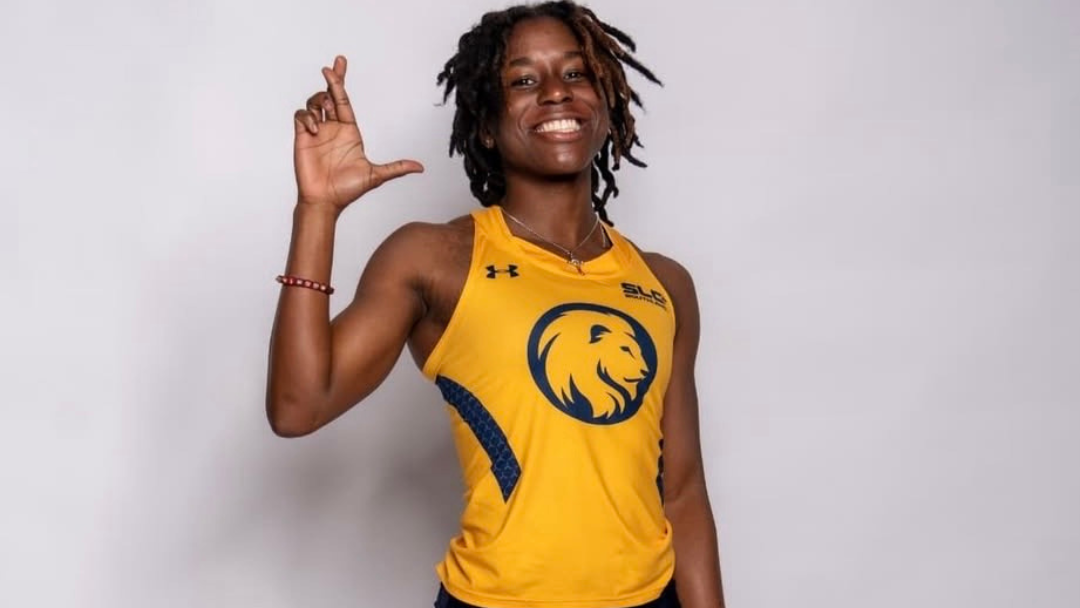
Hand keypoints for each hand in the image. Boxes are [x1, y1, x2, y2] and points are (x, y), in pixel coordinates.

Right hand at [292, 56, 423, 210]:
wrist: (326, 201)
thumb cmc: (348, 189)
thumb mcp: (376, 176)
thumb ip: (396, 168)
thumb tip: (420, 167)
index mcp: (349, 131)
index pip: (345, 101)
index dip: (341, 82)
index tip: (340, 63)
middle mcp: (333, 128)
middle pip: (330, 95)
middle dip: (331, 79)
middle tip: (330, 68)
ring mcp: (317, 131)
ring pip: (314, 102)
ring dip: (319, 102)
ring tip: (325, 116)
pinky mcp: (302, 137)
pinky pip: (301, 116)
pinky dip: (307, 117)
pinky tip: (315, 130)